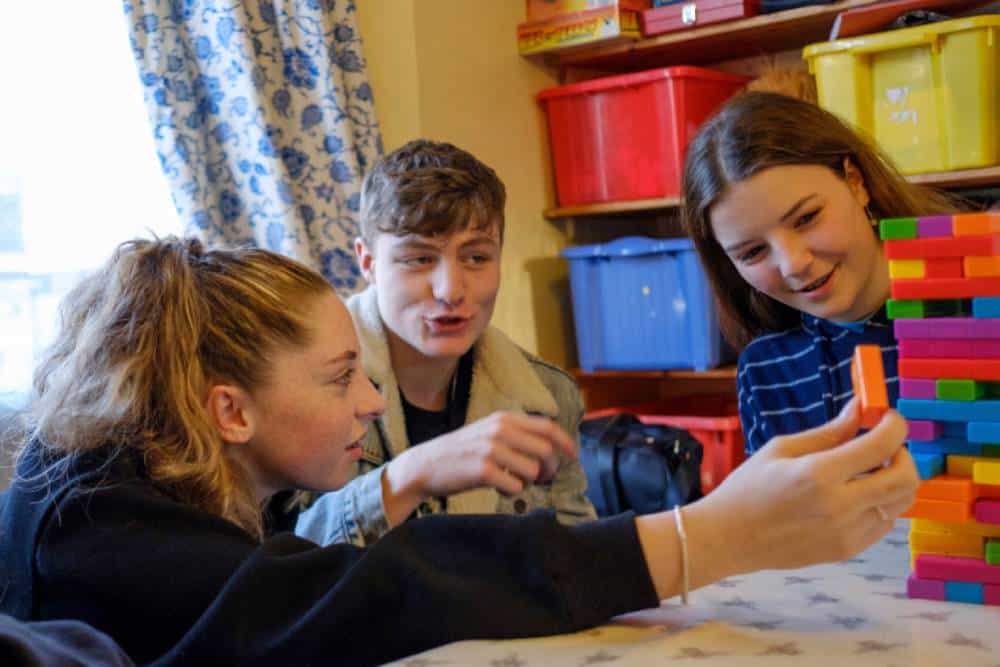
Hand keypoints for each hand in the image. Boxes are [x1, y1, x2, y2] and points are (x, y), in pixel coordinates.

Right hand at [382, 411, 575, 523]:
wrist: (425, 465)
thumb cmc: (461, 452)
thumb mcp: (488, 432)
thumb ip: (516, 434)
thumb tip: (551, 448)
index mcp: (504, 418)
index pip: (547, 427)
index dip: (566, 443)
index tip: (572, 456)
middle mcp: (499, 429)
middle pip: (546, 451)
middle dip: (549, 469)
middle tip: (540, 478)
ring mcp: (491, 449)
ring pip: (533, 470)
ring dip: (529, 482)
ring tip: (513, 481)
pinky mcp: (483, 470)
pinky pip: (515, 486)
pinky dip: (512, 491)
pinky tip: (499, 487)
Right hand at [701, 397, 916, 573]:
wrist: (729, 538)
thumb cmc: (748, 488)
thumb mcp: (781, 449)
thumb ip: (829, 432)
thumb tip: (860, 407)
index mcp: (818, 474)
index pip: (881, 445)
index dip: (894, 425)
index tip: (888, 417)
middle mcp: (839, 506)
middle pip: (905, 478)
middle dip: (904, 454)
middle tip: (885, 446)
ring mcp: (846, 532)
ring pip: (901, 502)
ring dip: (894, 480)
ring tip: (868, 471)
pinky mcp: (847, 549)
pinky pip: (884, 523)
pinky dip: (880, 503)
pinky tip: (856, 495)